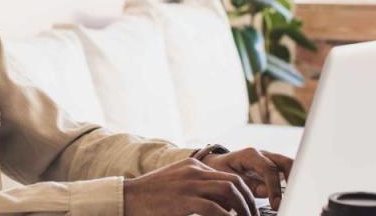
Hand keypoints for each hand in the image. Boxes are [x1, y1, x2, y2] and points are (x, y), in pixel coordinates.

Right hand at [124, 157, 258, 215]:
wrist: (127, 198)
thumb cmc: (150, 196)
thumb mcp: (176, 184)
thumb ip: (196, 188)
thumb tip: (219, 204)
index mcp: (193, 166)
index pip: (228, 176)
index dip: (243, 194)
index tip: (248, 209)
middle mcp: (194, 171)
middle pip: (234, 182)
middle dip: (248, 202)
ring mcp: (189, 184)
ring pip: (229, 192)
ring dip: (242, 210)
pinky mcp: (184, 200)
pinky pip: (214, 208)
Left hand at [201, 148, 292, 209]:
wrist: (216, 164)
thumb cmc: (220, 171)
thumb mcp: (229, 178)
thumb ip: (248, 184)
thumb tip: (268, 193)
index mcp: (250, 154)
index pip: (269, 169)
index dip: (274, 188)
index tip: (276, 204)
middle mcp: (263, 154)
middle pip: (286, 162)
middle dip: (293, 180)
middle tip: (292, 199)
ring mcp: (270, 159)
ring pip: (290, 166)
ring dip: (295, 180)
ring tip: (295, 198)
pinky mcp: (274, 167)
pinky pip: (287, 172)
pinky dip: (292, 182)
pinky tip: (292, 196)